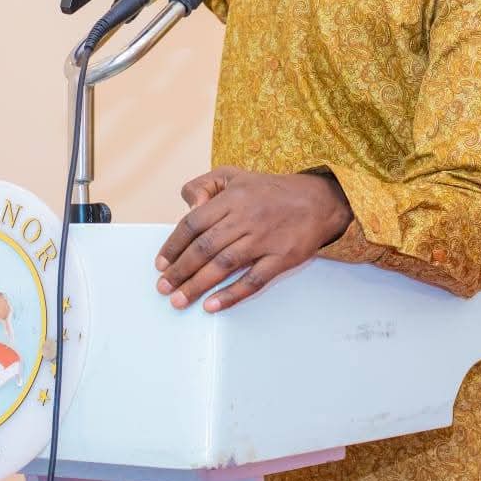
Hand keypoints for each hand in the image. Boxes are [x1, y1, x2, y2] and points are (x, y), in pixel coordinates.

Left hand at [155, 167, 353, 312]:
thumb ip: (205, 185)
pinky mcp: (282, 257)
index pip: (194, 223)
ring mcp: (265, 239)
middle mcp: (247, 217)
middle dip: (180, 271)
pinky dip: (231, 294)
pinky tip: (212, 305)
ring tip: (179, 300)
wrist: (319, 201)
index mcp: (233, 197)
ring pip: (224, 265)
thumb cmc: (271, 191)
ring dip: (197, 285)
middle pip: (205, 247)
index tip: (161, 264)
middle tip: (164, 287)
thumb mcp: (236, 175)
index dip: (173, 245)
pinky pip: (253, 280)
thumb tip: (188, 206)